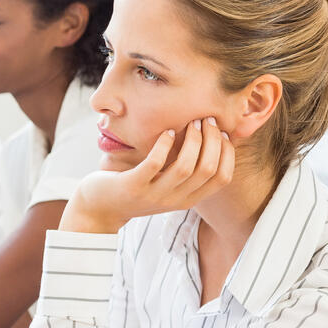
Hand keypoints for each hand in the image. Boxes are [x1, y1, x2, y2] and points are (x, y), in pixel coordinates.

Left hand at [60, 117, 234, 233]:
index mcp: (187, 199)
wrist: (100, 207)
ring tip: (190, 123)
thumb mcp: (166, 183)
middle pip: (207, 170)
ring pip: (184, 167)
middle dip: (212, 141)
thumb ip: (186, 170)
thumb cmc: (137, 186)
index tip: (223, 133)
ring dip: (192, 141)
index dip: (227, 153)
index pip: (221, 178)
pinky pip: (154, 164)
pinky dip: (164, 145)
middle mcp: (174, 200)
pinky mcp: (132, 186)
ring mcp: (153, 194)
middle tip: (206, 120)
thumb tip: (213, 140)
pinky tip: (166, 132)